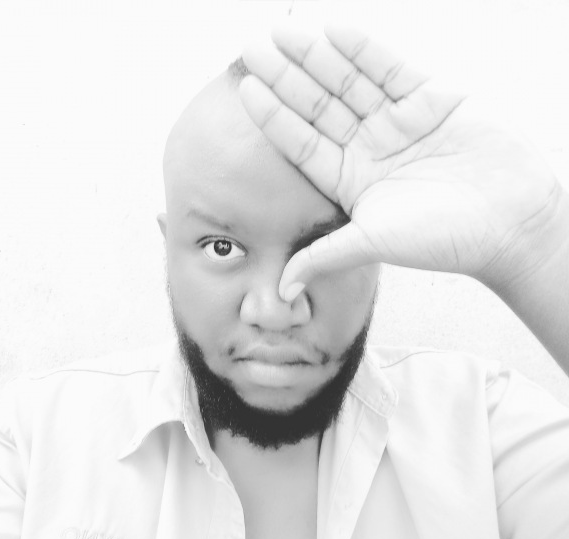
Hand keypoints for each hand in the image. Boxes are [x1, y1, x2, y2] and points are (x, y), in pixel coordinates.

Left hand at [239, 24, 563, 301]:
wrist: (509, 222)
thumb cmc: (442, 239)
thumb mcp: (373, 244)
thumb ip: (324, 256)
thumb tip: (282, 293)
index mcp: (350, 180)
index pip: (302, 143)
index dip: (274, 116)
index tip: (245, 90)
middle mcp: (368, 148)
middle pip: (319, 106)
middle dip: (286, 77)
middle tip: (253, 47)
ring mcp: (397, 122)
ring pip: (349, 82)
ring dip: (317, 56)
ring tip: (283, 32)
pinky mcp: (432, 100)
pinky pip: (391, 69)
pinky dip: (366, 50)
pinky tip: (335, 30)